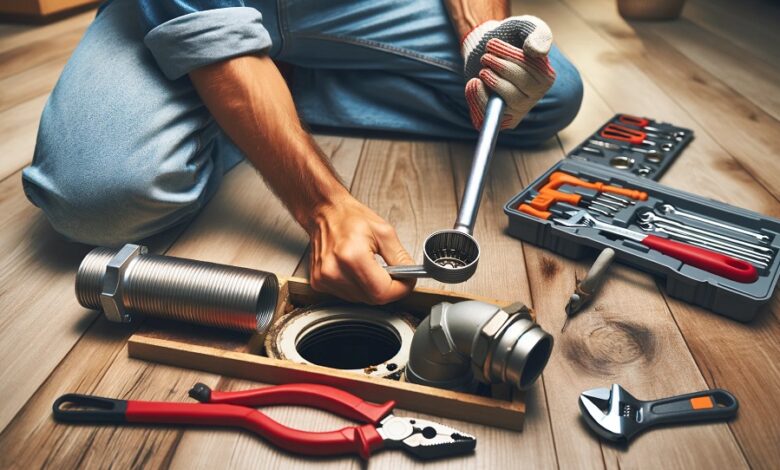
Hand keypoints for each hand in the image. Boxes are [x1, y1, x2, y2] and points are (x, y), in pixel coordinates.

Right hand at [308, 196, 415, 303]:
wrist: (325, 213)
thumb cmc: (349, 217)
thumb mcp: (384, 232)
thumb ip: (400, 257)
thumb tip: (411, 275)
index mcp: (352, 256)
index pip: (383, 292)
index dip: (400, 289)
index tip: (406, 282)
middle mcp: (335, 271)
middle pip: (373, 298)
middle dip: (387, 288)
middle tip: (392, 272)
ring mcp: (324, 279)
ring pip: (361, 299)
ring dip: (372, 288)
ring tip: (370, 266)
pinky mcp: (319, 283)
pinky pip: (348, 295)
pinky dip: (358, 287)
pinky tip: (356, 270)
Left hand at [462, 15, 555, 129]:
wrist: (486, 50)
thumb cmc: (510, 36)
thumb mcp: (526, 27)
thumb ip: (537, 35)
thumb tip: (537, 52)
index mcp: (546, 78)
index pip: (531, 71)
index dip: (509, 57)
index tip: (492, 45)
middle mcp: (533, 97)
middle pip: (519, 87)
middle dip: (498, 68)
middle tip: (485, 56)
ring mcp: (516, 110)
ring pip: (505, 103)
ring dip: (491, 82)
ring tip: (483, 69)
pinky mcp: (497, 117)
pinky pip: (488, 115)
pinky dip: (477, 98)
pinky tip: (474, 82)